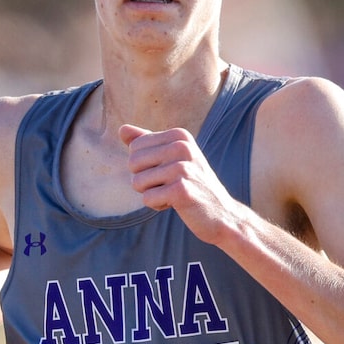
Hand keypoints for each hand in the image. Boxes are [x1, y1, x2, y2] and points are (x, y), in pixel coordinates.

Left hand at [121, 124, 246, 243]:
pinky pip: (147, 198)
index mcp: (179, 136)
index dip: (144, 165)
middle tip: (168, 185)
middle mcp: (182, 147)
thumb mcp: (173, 158)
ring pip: (137, 182)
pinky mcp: (181, 190)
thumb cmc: (193, 184)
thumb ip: (147, 142)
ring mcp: (183, 168)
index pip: (135, 147)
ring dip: (151, 194)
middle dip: (144, 180)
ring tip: (172, 194)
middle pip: (133, 163)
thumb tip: (122, 129)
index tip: (166, 172)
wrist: (222, 213)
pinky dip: (157, 205)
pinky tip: (176, 204)